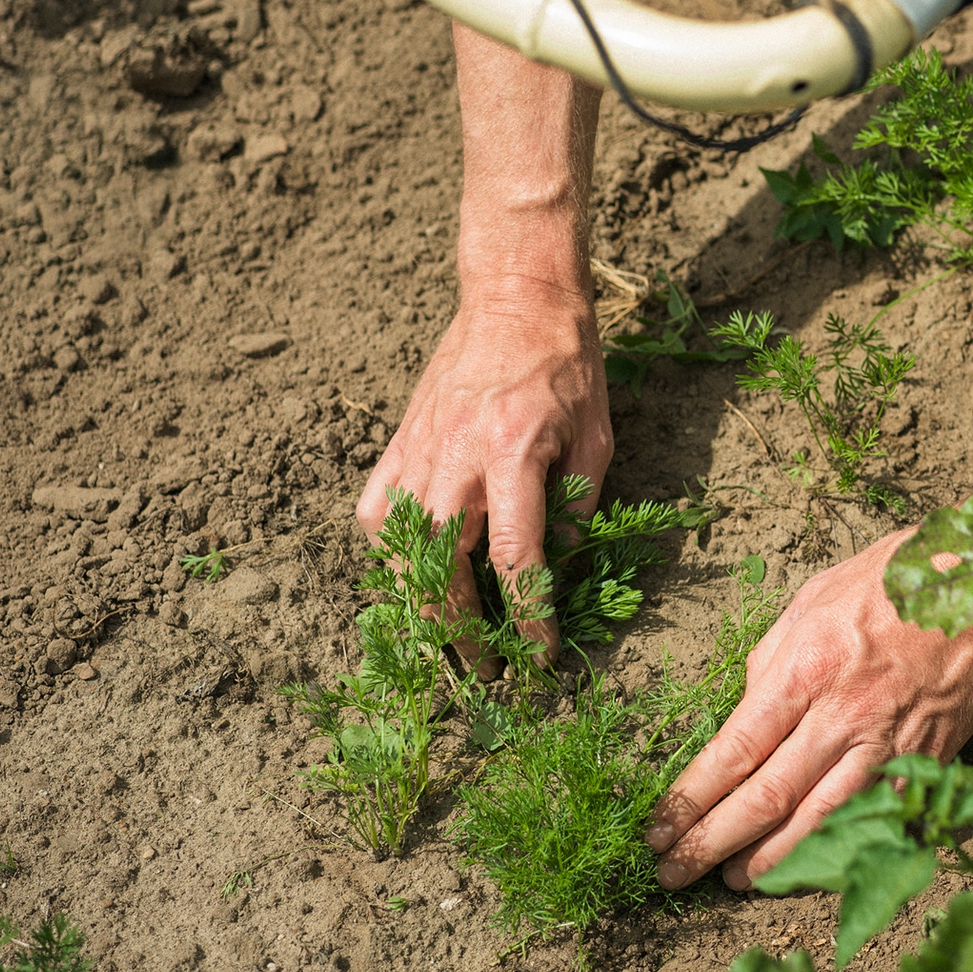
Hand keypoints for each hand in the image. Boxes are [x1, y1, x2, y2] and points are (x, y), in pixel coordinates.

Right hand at [355, 279, 611, 646]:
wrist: (515, 299)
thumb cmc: (567, 366)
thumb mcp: (597, 437)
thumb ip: (577, 506)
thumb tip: (558, 568)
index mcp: (512, 455)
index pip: (514, 558)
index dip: (526, 616)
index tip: (539, 656)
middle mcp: (456, 459)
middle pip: (444, 569)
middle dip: (462, 632)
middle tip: (486, 672)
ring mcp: (419, 451)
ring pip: (401, 549)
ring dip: (420, 604)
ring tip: (444, 640)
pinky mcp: (400, 442)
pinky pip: (374, 511)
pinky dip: (387, 552)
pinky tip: (408, 573)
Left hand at [646, 527, 972, 889]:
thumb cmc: (893, 582)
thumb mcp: (811, 601)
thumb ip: (771, 662)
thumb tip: (743, 715)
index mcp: (807, 668)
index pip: (736, 750)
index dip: (692, 797)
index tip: (659, 827)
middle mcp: (845, 714)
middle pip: (768, 796)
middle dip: (713, 841)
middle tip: (673, 873)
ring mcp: (890, 745)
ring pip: (821, 821)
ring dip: (772, 860)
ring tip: (734, 881)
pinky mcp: (927, 762)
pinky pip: (874, 818)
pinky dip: (839, 850)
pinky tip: (810, 867)